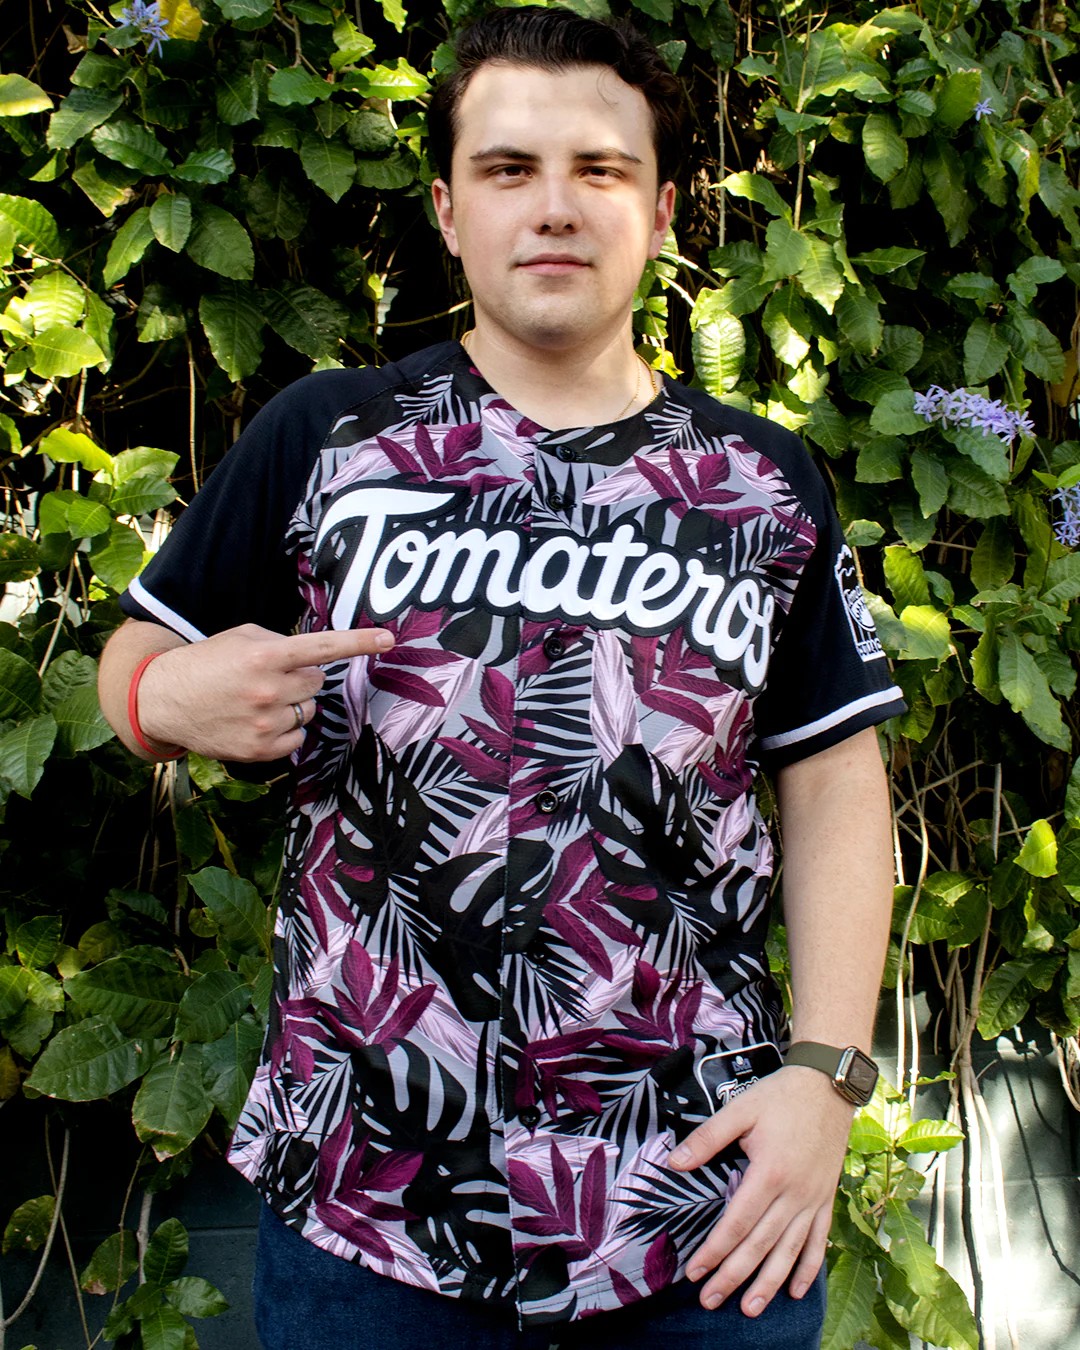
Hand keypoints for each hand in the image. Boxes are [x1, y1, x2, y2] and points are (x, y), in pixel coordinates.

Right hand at [137, 623, 393, 760]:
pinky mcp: (260, 750)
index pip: (323, 648)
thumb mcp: (241, 638)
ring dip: (291, 705)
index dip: (359, 643)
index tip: (388, 640)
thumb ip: (281, 643)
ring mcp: (265, 723)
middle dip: (300, 678)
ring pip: (307, 711)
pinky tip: (256, 721)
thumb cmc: (206, 663)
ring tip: (256, 700)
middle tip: (269, 678)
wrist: (164, 699)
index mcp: (265, 657)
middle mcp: (268, 690)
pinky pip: (297, 739)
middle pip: (316, 683)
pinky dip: (285, 731)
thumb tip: (314, 658)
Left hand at [667, 1065, 853, 1315]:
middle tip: (711, 1301)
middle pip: (760, 1245)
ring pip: (789, 1251)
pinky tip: (797, 1291)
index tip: (694, 1272)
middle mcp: (793, 1193)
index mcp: (769, 1172)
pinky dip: (809, 1268)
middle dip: (734, 1276)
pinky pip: (818, 1241)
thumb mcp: (739, 1109)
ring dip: (769, 1282)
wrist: (828, 1087)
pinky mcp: (826, 1199)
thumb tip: (675, 1163)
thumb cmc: (780, 1097)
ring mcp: (813, 1199)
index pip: (737, 1222)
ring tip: (751, 1308)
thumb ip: (707, 1138)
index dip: (715, 1250)